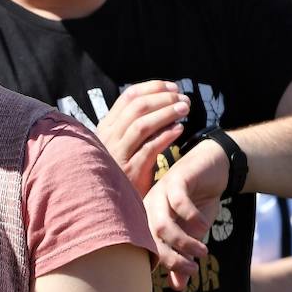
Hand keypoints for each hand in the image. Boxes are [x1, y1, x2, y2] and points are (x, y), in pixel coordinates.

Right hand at [95, 81, 189, 195]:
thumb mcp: (125, 143)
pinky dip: (165, 136)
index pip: (128, 96)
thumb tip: (162, 99)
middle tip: (183, 98)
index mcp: (107, 126)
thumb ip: (136, 124)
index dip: (153, 88)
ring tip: (184, 109)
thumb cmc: (126, 170)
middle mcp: (109, 138)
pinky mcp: (130, 171)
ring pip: (141, 124)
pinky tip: (179, 130)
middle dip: (163, 98)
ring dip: (166, 113)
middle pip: (136, 107)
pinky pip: (149, 148)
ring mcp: (118, 155)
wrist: (115, 204)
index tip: (173, 87)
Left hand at [145, 139, 228, 289]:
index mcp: (148, 219)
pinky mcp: (176, 180)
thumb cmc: (199, 201)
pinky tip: (205, 226)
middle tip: (192, 269)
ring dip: (183, 242)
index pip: (147, 247)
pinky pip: (179, 202)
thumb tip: (179, 286)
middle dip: (171, 258)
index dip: (161, 264)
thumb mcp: (194, 233)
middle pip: (151, 238)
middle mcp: (149, 206)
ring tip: (202, 252)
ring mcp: (160, 192)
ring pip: (162, 223)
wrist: (214, 167)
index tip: (180, 281)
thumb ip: (184, 256)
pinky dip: (192, 217)